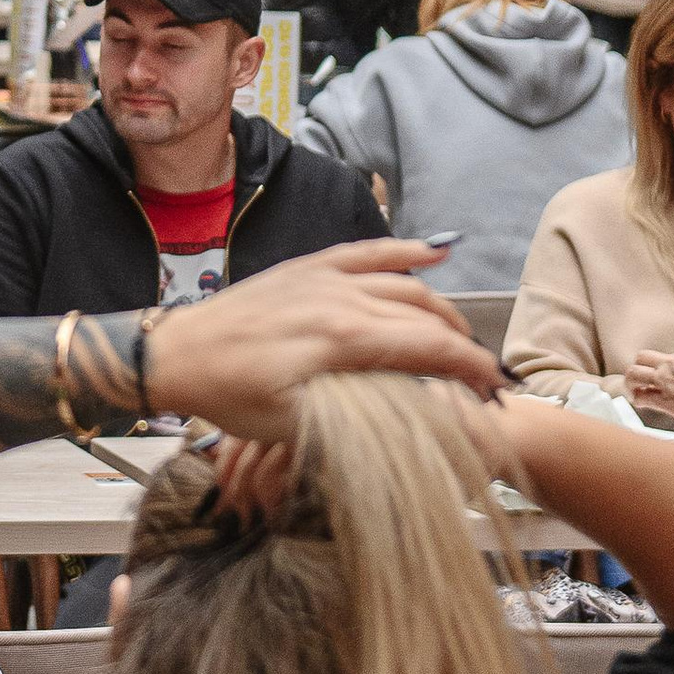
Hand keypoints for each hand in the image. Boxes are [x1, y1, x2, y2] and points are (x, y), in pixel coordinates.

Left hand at [141, 247, 502, 446]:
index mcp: (343, 338)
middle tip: (482, 378)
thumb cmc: (229, 395)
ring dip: (440, 307)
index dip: (471, 370)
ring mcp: (324, 276)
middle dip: (462, 346)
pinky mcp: (308, 268)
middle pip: (424, 314)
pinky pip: (367, 251)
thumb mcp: (294, 423)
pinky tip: (435, 252)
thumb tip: (413, 416)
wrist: (177, 352)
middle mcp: (341, 297)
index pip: (429, 348)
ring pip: (404, 282)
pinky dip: (404, 250)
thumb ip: (357, 416)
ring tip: (460, 337)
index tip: (496, 393)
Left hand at [626, 339, 673, 431]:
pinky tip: (640, 403)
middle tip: (651, 377)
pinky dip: (638, 399)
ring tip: (635, 388)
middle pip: (648, 356)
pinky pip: (640, 396)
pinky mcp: (665, 399)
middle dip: (648, 366)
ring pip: (636, 371)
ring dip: (634, 381)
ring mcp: (669, 378)